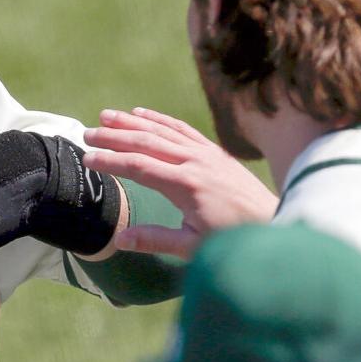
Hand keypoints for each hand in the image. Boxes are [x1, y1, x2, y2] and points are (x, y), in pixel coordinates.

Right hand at [82, 107, 277, 256]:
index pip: (139, 166)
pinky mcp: (214, 152)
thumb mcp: (192, 247)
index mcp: (186, 185)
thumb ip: (155, 240)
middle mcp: (195, 162)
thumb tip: (119, 239)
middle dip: (113, 137)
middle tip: (86, 134)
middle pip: (146, 142)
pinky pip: (182, 129)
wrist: (274, 225)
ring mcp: (206, 154)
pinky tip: (141, 114)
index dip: (110, 161)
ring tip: (105, 116)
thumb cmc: (232, 241)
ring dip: (131, 122)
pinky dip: (159, 120)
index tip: (87, 160)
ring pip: (162, 130)